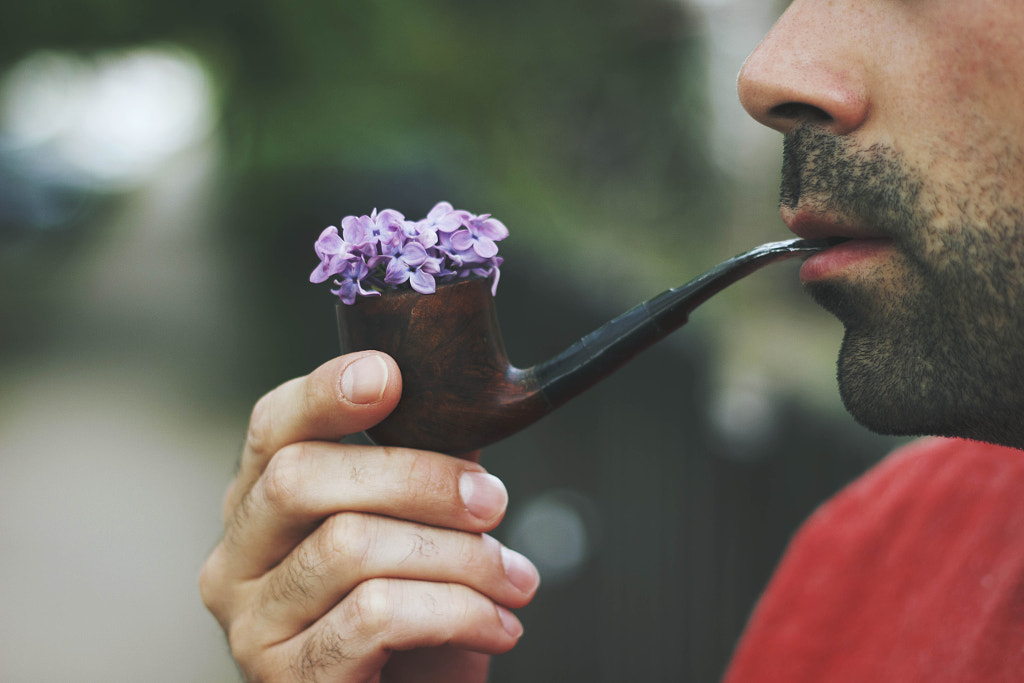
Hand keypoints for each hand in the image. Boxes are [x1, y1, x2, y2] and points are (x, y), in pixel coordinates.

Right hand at [200, 351, 539, 681]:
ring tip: (513, 579)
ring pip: (348, 546)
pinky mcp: (286, 679)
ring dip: (457, 556)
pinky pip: (375, 616)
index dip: (323, 393)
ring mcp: (251, 624)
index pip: (272, 429)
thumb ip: (413, 476)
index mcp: (259, 507)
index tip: (390, 376)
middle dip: (417, 479)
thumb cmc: (407, 620)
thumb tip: (458, 406)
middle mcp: (234, 560)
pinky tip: (496, 624)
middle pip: (302, 477)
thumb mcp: (408, 532)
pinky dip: (455, 611)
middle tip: (491, 501)